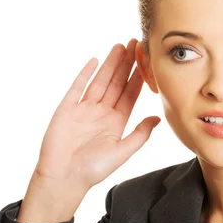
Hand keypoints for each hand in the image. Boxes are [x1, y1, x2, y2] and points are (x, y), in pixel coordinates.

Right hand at [34, 38, 159, 192]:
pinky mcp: (67, 109)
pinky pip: (77, 87)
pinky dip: (85, 74)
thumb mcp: (122, 152)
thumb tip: (158, 118)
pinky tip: (94, 61)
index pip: (130, 94)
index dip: (139, 77)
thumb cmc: (93, 170)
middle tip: (135, 43)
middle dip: (126, 63)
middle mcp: (101, 112)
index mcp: (116, 121)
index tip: (147, 61)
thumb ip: (140, 134)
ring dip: (110, 64)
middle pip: (117, 82)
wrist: (64, 179)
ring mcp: (84, 109)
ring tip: (120, 46)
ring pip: (100, 81)